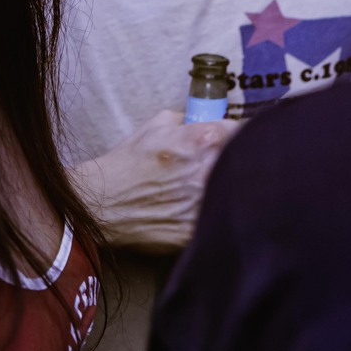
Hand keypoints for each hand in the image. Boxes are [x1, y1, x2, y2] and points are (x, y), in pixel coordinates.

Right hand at [68, 109, 240, 252]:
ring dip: (230, 191)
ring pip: (237, 195)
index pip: (245, 133)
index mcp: (202, 140)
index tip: (242, 140)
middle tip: (234, 166)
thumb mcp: (154, 126)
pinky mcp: (197, 230)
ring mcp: (204, 204)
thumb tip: (202, 122)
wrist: (102, 202)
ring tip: (218, 192)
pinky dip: (216, 217)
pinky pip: (219, 220)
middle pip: (248, 163)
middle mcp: (207, 171)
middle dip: (242, 163)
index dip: (245, 136)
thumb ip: (185, 120)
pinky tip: (207, 214)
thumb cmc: (127, 162)